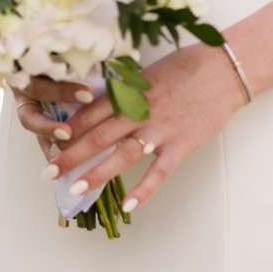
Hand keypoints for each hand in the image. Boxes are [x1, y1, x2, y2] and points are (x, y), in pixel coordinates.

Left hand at [27, 43, 246, 211]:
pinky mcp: (181, 146)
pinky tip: (127, 205)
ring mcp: (161, 130)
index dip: (68, 129)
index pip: (91, 112)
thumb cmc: (186, 67)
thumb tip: (98, 104)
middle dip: (71, 155)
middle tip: (48, 172)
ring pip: (123, 155)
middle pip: (99, 136)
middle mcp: (141, 111)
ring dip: (97, 173)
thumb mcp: (148, 72)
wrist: (224, 69)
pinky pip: (159, 172)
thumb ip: (125, 90)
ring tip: (76, 189)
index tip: (49, 142)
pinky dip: (143, 189)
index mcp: (131, 91)